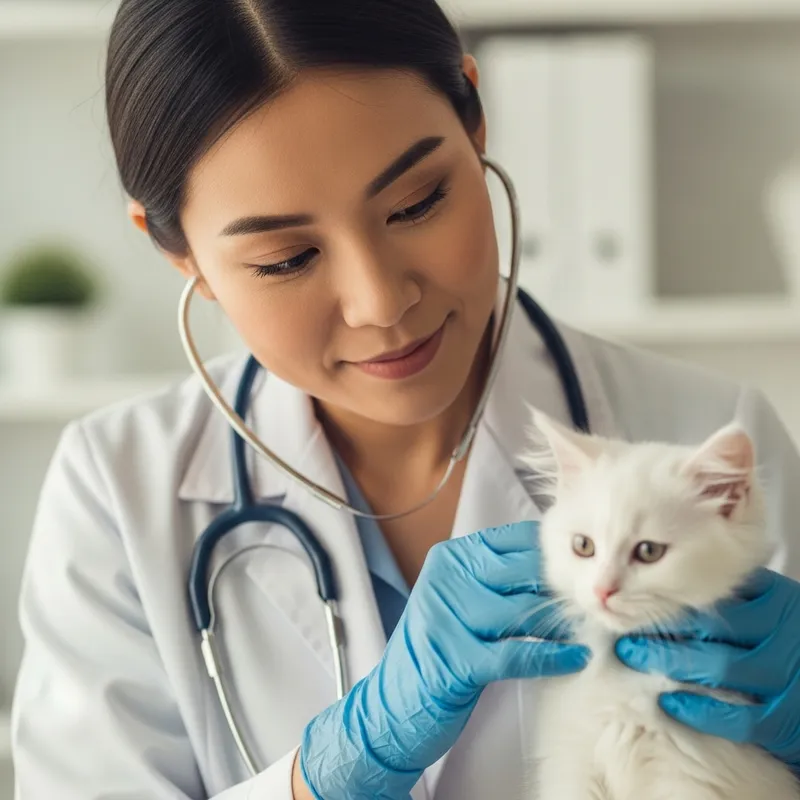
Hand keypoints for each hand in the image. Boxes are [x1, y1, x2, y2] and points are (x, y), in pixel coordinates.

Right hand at [299, 521, 589, 799]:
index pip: (514, 540)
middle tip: (595, 598)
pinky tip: (576, 658)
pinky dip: (552, 656)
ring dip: (564, 622)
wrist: (394, 704)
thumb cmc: (439, 649)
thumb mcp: (458, 600)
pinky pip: (518, 652)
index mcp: (450, 559)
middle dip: (564, 586)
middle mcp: (446, 581)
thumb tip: (559, 566)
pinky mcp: (457, 661)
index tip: (587, 563)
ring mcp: (449, 619)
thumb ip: (495, 578)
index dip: (555, 551)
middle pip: (523, 572)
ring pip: (524, 610)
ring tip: (592, 626)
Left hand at [615, 567, 799, 770]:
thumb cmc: (784, 636)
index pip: (714, 593)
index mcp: (775, 599)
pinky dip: (701, 711)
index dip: (668, 596)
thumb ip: (728, 590)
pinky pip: (738, 717)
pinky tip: (670, 702)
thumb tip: (658, 572)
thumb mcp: (767, 603)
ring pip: (719, 668)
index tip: (630, 598)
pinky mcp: (786, 719)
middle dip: (660, 629)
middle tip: (622, 629)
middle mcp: (782, 633)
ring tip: (633, 657)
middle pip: (711, 628)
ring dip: (670, 663)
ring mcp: (785, 676)